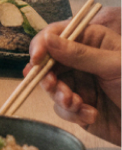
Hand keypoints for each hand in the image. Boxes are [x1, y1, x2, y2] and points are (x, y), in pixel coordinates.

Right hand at [25, 14, 121, 145]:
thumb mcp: (114, 66)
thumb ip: (79, 54)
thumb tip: (47, 39)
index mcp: (92, 42)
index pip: (57, 35)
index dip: (42, 45)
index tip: (36, 60)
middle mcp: (81, 61)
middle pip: (48, 64)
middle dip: (49, 77)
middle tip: (53, 86)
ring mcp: (78, 84)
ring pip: (52, 88)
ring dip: (61, 97)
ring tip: (77, 104)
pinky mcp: (78, 107)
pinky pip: (62, 109)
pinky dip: (73, 113)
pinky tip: (91, 114)